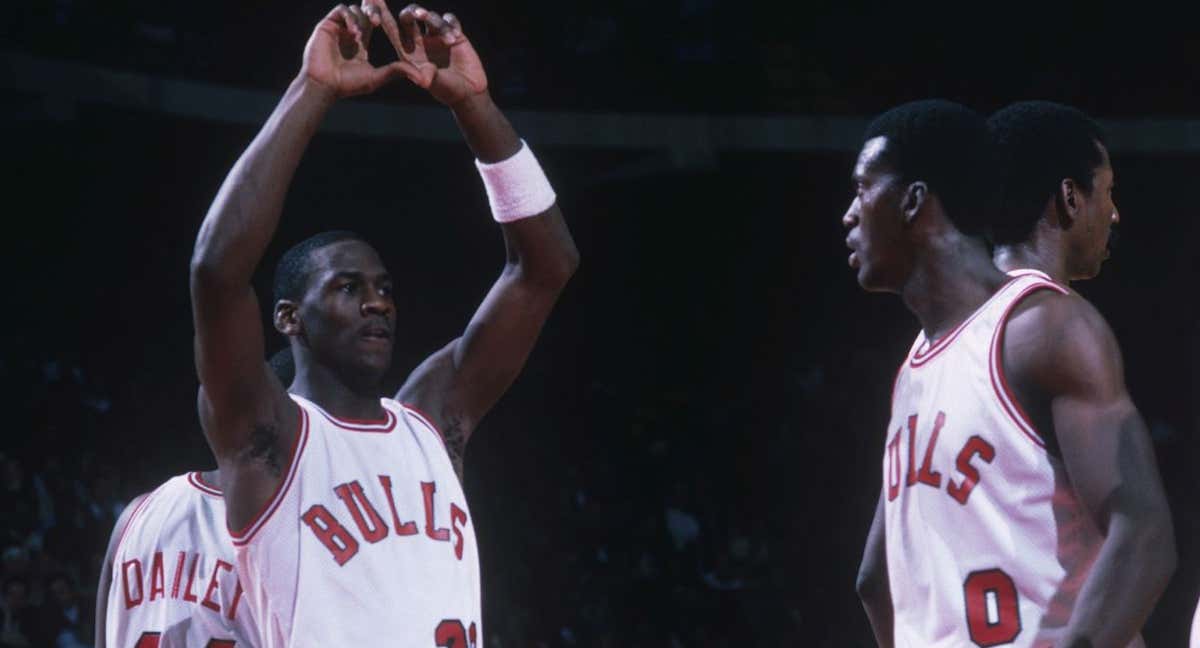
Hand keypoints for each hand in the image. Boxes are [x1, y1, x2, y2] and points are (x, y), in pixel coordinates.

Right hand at [300, 4, 411, 98]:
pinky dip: (350, 19)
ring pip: (354, 9)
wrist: (325, 86)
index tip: (390, 14)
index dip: (382, 15)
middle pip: (364, 10)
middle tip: (378, 21)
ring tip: (362, 34)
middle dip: (374, 10)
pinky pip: (341, 10)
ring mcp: (338, 28)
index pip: (373, 21)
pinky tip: (354, 34)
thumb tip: (421, 76)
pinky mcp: (327, 25)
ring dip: (362, 17)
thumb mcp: (376, 77)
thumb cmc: (347, 85)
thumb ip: (396, 72)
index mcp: (360, 42)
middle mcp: (349, 32)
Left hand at [365, 2, 488, 105]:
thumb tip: (422, 79)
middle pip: (409, 17)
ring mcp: (436, 36)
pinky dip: (451, 25)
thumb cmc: (448, 90)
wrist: (469, 91)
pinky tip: (455, 37)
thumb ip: (430, 77)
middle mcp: (420, 41)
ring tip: (449, 40)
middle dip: (412, 13)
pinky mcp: (453, 33)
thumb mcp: (438, 85)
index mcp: (408, 52)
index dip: (382, 14)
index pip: (392, 29)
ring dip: (439, 25)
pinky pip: (450, 19)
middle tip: (420, 16)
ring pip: (431, 17)